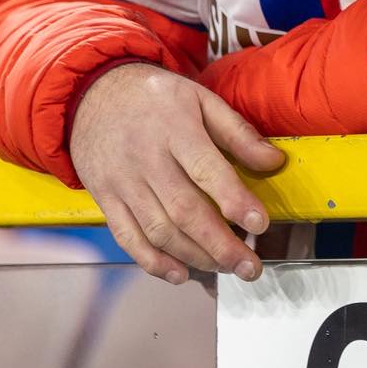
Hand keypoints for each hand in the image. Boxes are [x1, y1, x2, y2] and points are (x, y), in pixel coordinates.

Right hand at [69, 63, 285, 284]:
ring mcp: (122, 182)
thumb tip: (274, 161)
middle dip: (221, 244)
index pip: (207, 170)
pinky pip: (127, 238)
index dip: (235, 200)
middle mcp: (146, 159)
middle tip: (250, 267)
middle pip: (185, 211)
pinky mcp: (104, 198)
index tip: (260, 224)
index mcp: (175, 129)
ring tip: (226, 267)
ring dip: (195, 257)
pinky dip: (153, 262)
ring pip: (159, 230)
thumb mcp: (201, 99)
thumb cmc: (156, 97)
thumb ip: (238, 132)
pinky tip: (180, 274)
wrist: (92, 94)